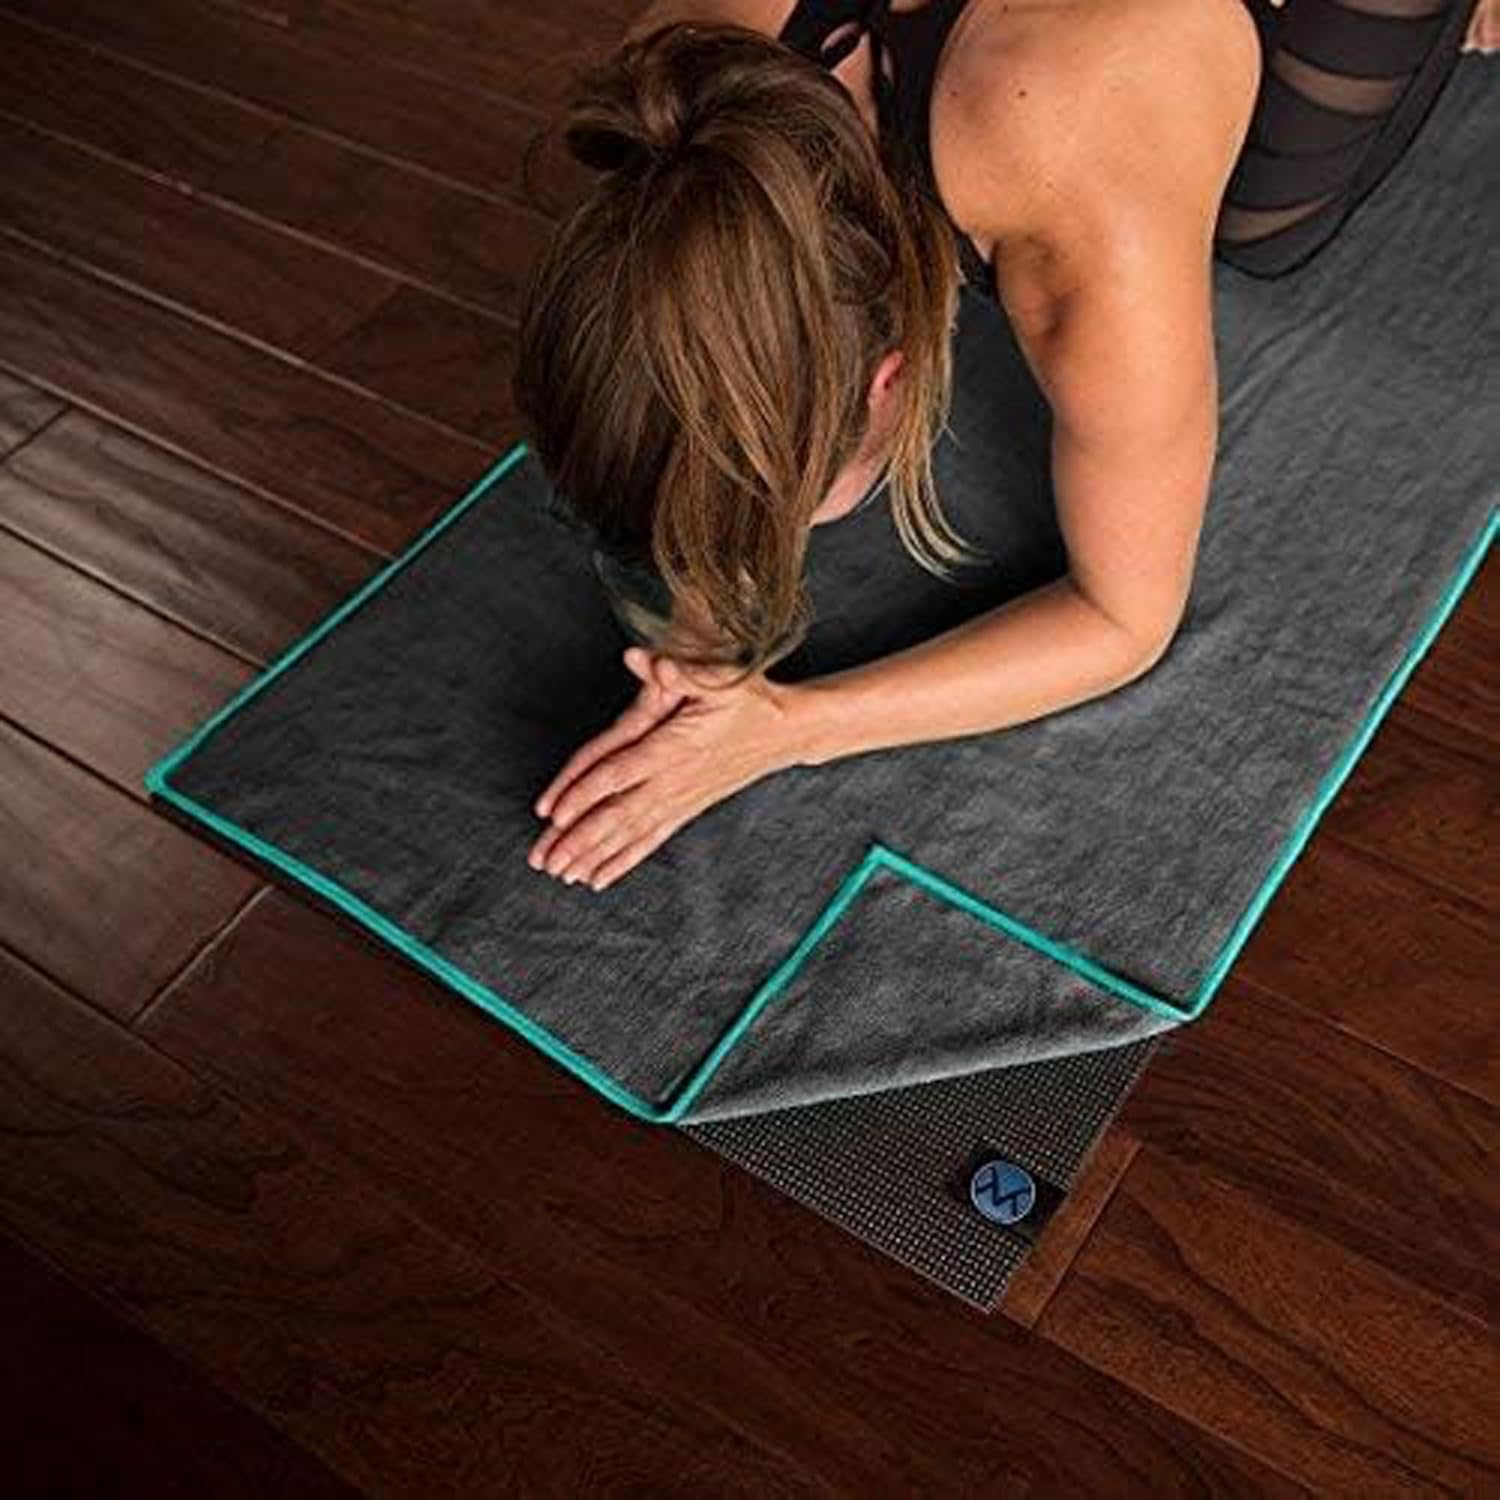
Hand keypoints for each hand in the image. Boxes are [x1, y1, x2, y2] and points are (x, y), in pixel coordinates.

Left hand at [527, 646, 800, 890]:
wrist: (787, 731)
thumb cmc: (751, 700)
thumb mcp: (721, 677)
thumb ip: (680, 670)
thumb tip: (642, 657)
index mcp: (674, 749)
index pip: (617, 775)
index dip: (583, 795)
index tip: (552, 814)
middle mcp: (674, 782)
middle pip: (615, 817)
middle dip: (577, 841)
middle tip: (544, 860)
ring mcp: (681, 801)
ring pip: (629, 836)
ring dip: (593, 857)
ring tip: (562, 875)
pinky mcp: (688, 810)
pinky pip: (650, 842)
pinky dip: (622, 861)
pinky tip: (599, 878)